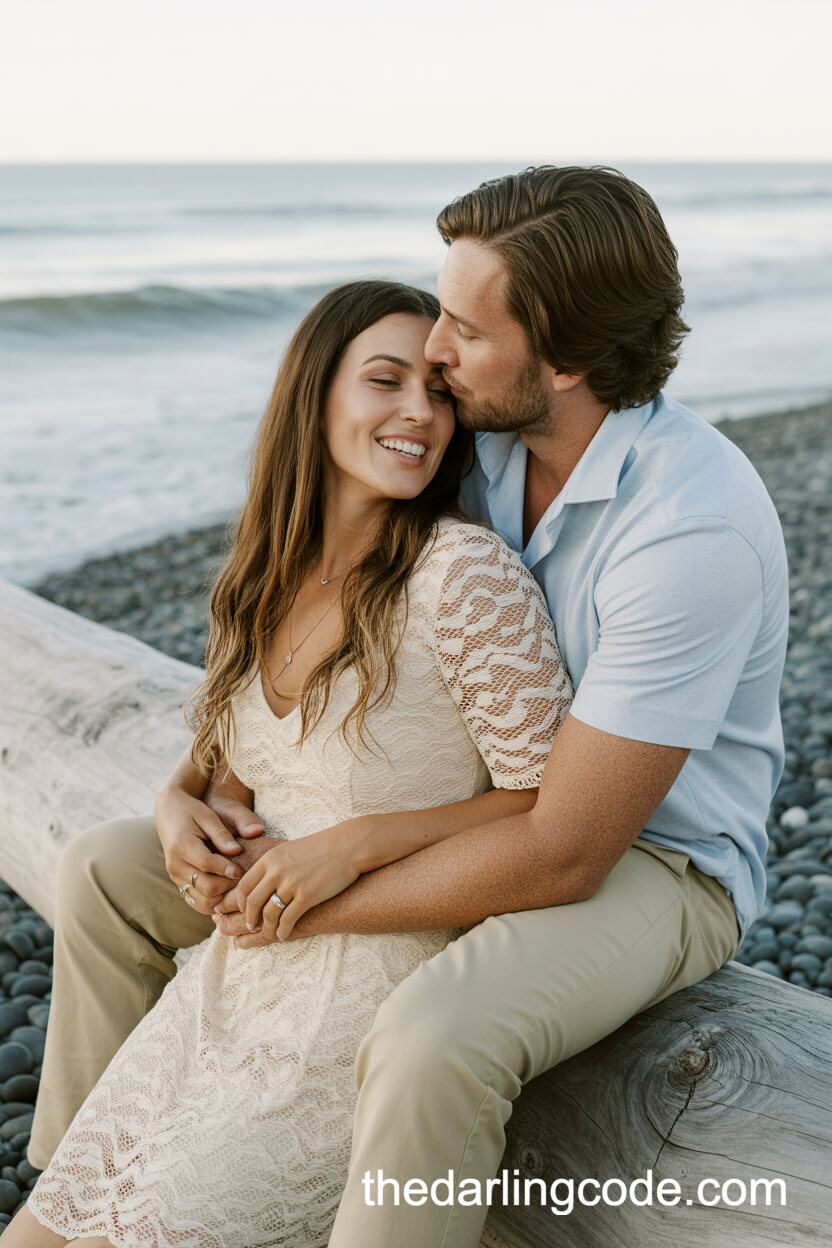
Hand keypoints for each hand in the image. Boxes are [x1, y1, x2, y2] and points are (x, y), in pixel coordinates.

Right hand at [155, 786, 265, 914]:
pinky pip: (197, 903)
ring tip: (237, 886)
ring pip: (203, 901)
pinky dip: (214, 902)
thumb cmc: (192, 811)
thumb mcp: (208, 816)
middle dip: (228, 885)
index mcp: (181, 845)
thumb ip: (222, 834)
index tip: (243, 869)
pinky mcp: (178, 883)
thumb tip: (237, 851)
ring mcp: (175, 876)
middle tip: (244, 878)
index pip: (207, 864)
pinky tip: (227, 892)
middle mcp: (175, 864)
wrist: (169, 813)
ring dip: (223, 897)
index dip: (227, 869)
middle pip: (206, 887)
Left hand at [215, 818, 369, 944]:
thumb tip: (259, 884)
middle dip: (249, 918)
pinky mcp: (307, 896)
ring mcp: (292, 884)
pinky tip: (283, 935)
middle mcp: (277, 871)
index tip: (244, 911)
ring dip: (266, 928)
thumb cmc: (320, 848)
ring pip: (269, 914)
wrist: (348, 846)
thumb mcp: (289, 850)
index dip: (241, 902)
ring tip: (269, 932)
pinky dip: (282, 931)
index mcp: (270, 859)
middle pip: (252, 902)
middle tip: (251, 926)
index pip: (244, 886)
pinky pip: (288, 920)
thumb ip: (272, 865)